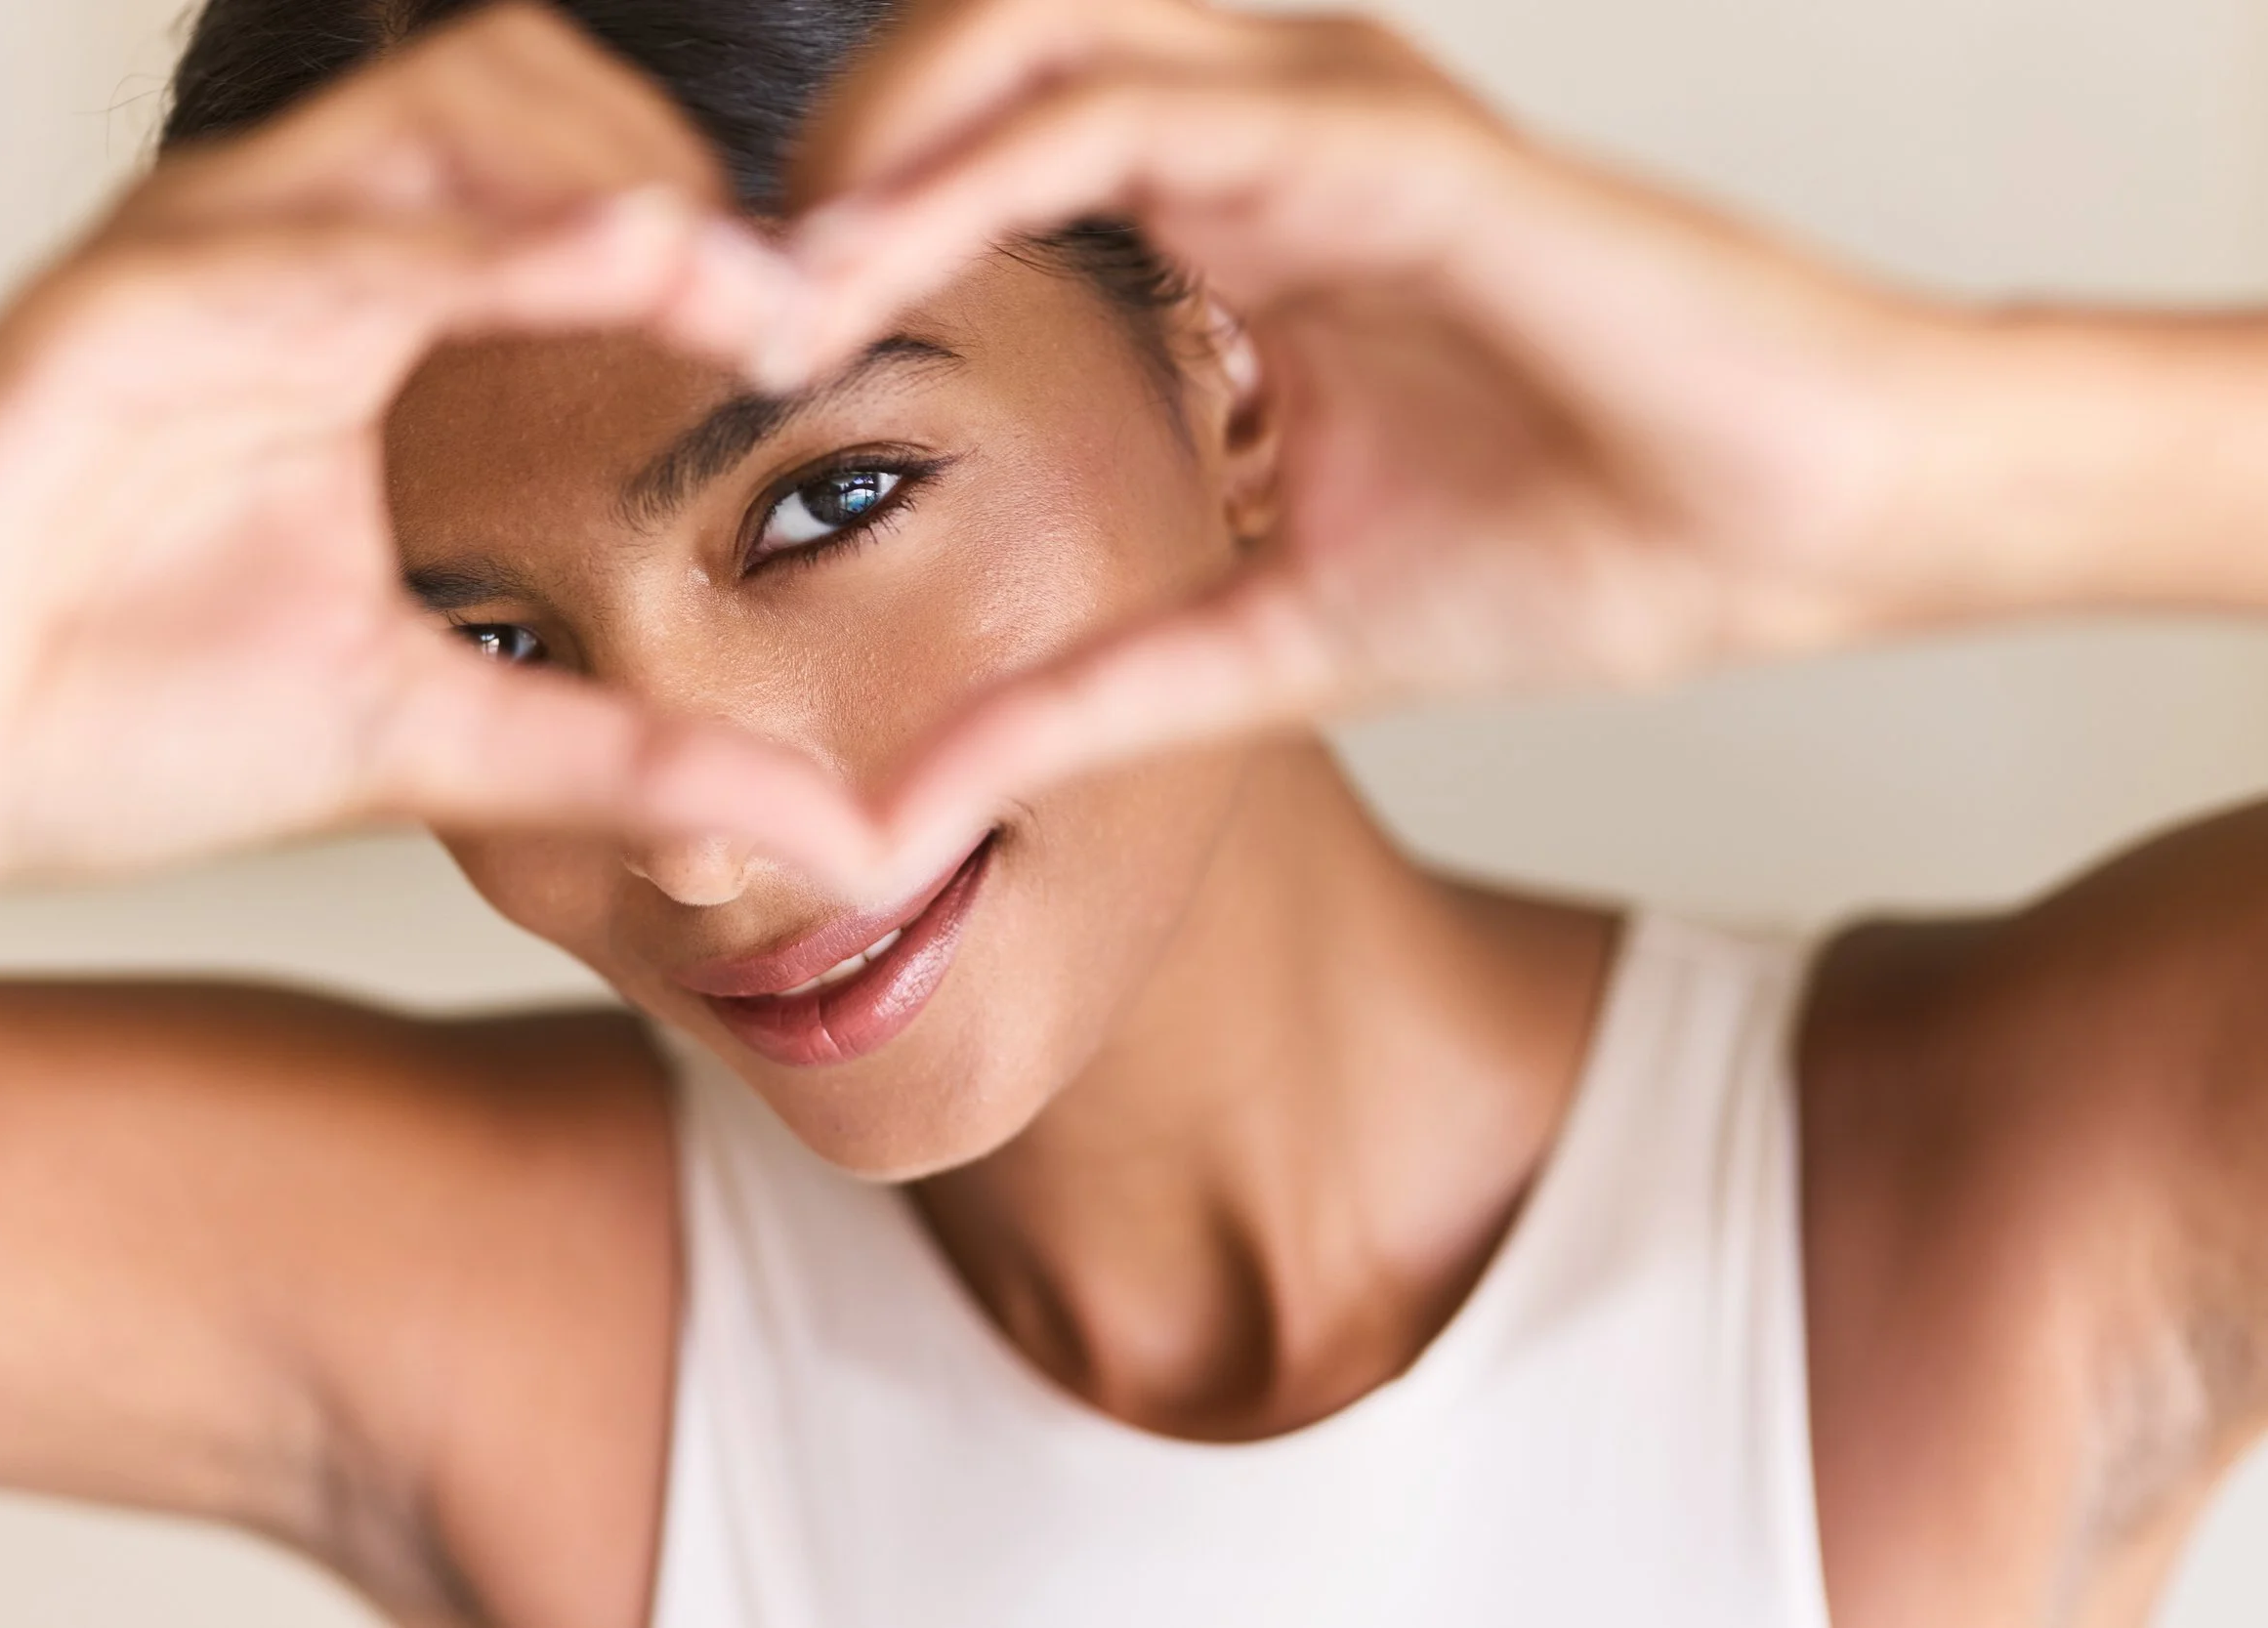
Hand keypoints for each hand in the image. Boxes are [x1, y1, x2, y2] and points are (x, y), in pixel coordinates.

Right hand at [0, 4, 870, 905]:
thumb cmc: (122, 727)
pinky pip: (321, 236)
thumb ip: (629, 758)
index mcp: (357, 314)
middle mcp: (283, 254)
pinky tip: (631, 267)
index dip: (717, 235)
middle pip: (523, 85)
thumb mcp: (438, 734)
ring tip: (754, 288)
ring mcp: (193, 263)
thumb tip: (836, 840)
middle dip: (688, 173)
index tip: (837, 327)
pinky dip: (481, 237)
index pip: (568, 182)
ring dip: (615, 177)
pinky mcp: (106, 312)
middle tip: (813, 296)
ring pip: (439, 109)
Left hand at [772, 0, 2007, 868]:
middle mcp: (1268, 139)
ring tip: (764, 283)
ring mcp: (1324, 121)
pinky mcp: (1385, 144)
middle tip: (718, 304)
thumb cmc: (1591, 554)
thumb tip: (906, 810)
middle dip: (827, 163)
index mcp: (1246, 229)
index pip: (994, 163)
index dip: (854, 243)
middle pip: (979, 62)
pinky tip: (869, 262)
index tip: (746, 366)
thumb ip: (1082, 705)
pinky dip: (976, 168)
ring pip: (1027, 37)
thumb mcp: (1266, 646)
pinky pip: (1129, 110)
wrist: (1810, 528)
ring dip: (867, 143)